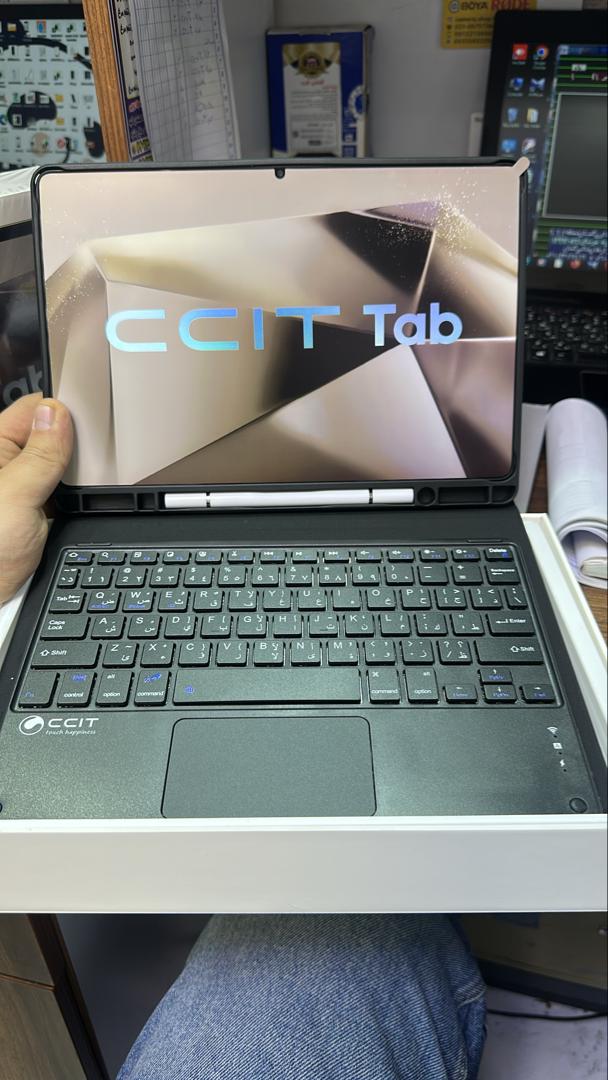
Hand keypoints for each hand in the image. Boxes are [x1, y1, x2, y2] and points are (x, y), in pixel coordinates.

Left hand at [0, 394, 72, 603]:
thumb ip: (39, 455)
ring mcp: (21, 491)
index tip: (92, 425)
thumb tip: (59, 415)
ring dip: (78, 475)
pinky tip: (85, 505)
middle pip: (50, 436)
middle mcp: (6, 467)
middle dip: (75, 446)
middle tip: (96, 458)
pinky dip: (77, 498)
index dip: (63, 413)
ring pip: (60, 467)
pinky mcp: (34, 515)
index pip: (33, 410)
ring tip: (92, 483)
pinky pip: (63, 494)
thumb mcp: (14, 497)